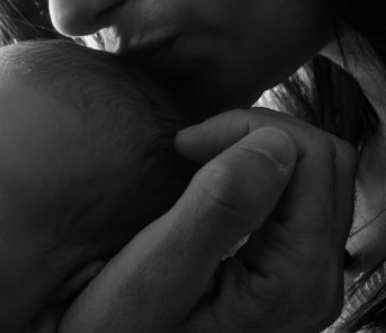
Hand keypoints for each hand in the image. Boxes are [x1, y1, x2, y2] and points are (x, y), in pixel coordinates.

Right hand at [57, 108, 356, 332]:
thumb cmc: (119, 328)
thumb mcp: (154, 273)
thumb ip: (217, 210)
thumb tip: (273, 144)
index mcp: (293, 281)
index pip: (314, 161)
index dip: (250, 130)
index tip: (184, 143)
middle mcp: (314, 281)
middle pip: (325, 164)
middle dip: (257, 133)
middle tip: (190, 145)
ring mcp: (302, 278)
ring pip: (313, 176)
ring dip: (255, 150)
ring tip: (195, 159)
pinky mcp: (284, 274)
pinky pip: (292, 200)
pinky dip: (253, 173)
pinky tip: (206, 184)